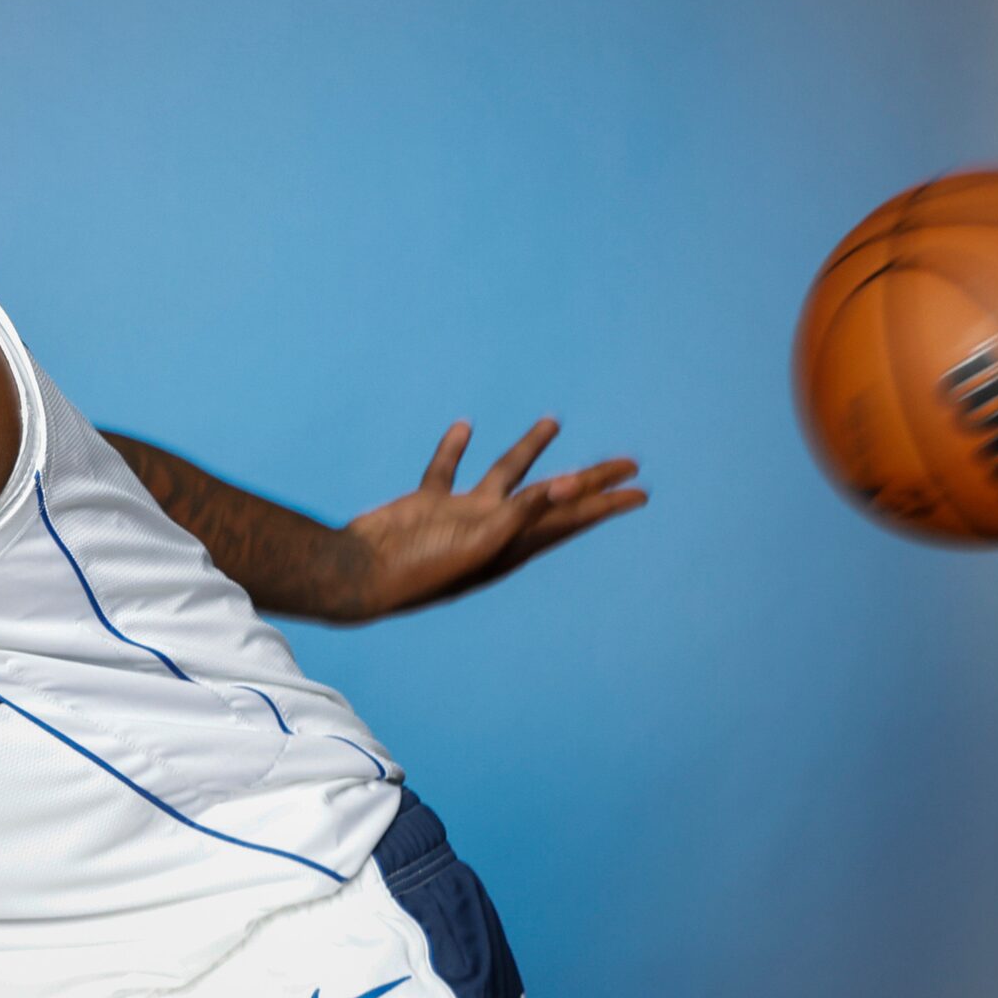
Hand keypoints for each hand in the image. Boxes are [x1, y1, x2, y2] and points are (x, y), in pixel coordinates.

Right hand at [343, 418, 645, 617]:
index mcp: (512, 544)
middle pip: (553, 498)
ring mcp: (461, 516)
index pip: (570, 517)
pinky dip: (456, 449)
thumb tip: (569, 485)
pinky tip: (464, 427)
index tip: (639, 492)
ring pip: (505, 476)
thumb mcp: (479, 542)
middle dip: (590, 481)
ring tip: (553, 421)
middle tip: (629, 463)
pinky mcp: (428, 504)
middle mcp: (494, 529)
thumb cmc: (417, 569)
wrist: (358, 575)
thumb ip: (523, 512)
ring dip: (530, 450)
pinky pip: (447, 470)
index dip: (605, 504)